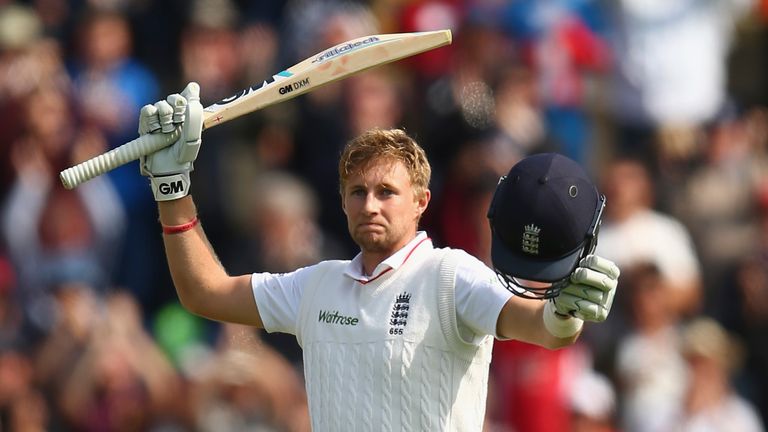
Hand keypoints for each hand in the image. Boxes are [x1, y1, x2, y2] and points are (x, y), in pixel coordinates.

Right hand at [139, 82, 202, 200]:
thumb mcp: (193, 136)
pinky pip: (147, 110)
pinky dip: (151, 120)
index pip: (190, 93)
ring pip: (161, 104)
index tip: (189, 101)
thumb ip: (194, 114)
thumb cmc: (183, 154)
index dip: (189, 96)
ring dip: (164, 120)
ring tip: (166, 134)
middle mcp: (175, 113)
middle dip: (177, 112)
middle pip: (175, 98)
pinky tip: (155, 131)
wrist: (167, 167)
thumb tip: (193, 88)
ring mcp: (160, 116)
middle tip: (177, 127)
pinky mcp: (146, 121)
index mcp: (190, 114)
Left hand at [553, 255, 619, 321]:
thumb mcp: (579, 268)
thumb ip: (582, 263)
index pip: (607, 265)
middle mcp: (611, 286)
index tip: (581, 263)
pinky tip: (564, 298)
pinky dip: (570, 301)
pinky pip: (585, 306)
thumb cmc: (575, 281)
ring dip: (572, 289)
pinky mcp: (600, 314)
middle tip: (573, 277)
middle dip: (583, 276)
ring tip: (564, 288)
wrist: (568, 302)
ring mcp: (607, 301)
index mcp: (610, 272)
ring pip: (590, 294)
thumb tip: (578, 258)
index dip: (591, 262)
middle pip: (602, 281)